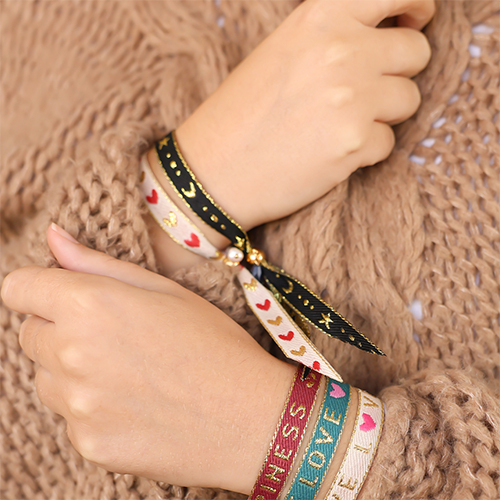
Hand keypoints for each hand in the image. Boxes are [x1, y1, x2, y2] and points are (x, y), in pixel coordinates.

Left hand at [1, 224, 294, 492]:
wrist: (249, 416)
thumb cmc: (214, 341)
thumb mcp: (163, 289)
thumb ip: (96, 263)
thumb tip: (51, 237)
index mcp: (89, 305)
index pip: (17, 288)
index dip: (39, 289)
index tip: (63, 297)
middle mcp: (70, 354)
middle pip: (29, 334)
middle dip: (60, 329)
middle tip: (115, 336)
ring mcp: (76, 404)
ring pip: (46, 378)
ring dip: (72, 371)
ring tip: (129, 372)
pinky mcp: (87, 442)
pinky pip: (70, 417)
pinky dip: (91, 408)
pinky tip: (136, 404)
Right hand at [157, 0, 434, 230]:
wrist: (211, 172)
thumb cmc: (239, 114)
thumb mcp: (282, 51)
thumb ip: (333, 36)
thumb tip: (385, 36)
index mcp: (319, 18)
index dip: (416, 6)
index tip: (415, 22)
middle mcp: (341, 52)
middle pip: (415, 53)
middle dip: (398, 73)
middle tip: (368, 91)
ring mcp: (350, 100)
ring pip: (408, 100)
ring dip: (384, 114)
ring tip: (341, 125)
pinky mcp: (353, 146)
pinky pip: (388, 143)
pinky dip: (365, 150)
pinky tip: (330, 154)